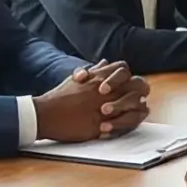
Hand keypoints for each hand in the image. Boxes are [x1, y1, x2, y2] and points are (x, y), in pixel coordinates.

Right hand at [34, 62, 151, 141]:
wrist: (45, 114)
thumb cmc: (59, 96)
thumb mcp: (77, 78)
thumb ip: (93, 71)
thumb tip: (105, 62)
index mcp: (98, 78)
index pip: (124, 70)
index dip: (129, 77)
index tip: (129, 84)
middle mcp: (104, 91)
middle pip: (135, 85)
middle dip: (140, 91)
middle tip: (140, 98)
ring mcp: (105, 108)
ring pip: (135, 106)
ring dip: (137, 108)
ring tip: (136, 111)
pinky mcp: (101, 124)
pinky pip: (123, 124)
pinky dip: (128, 124)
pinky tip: (126, 124)